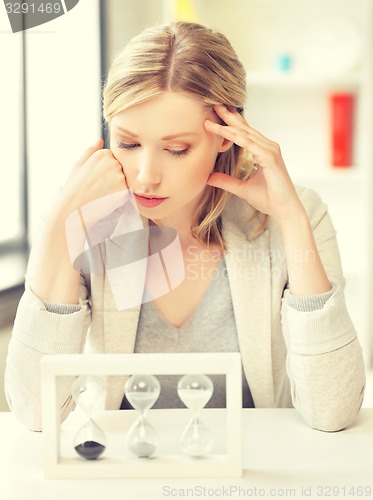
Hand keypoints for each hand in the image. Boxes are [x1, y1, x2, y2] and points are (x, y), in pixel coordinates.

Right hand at [53, 138, 128, 223]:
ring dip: (116, 187)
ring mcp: (120, 177)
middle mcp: (114, 163)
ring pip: (123, 181)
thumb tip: (100, 140)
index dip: (104, 170)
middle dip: (112, 177)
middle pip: (120, 169)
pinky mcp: (125, 191)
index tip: (95, 178)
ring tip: (101, 194)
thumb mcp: (78, 165)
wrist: (74, 209)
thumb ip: (91, 151)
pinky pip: (125, 193)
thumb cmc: (74, 188)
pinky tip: (106, 200)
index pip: (112, 159)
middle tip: (98, 187)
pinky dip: (118, 197)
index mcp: (103, 154)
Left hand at [204, 105, 303, 223]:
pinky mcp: (270, 158)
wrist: (284, 210)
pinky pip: (249, 144)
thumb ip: (226, 181)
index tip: (215, 116)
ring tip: (213, 117)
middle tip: (214, 105)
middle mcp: (268, 147)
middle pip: (245, 129)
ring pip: (245, 134)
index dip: (231, 124)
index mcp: (264, 151)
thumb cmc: (268, 199)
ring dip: (228, 125)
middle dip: (229, 117)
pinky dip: (236, 137)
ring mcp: (270, 151)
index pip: (245, 134)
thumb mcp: (241, 188)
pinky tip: (224, 131)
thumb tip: (208, 176)